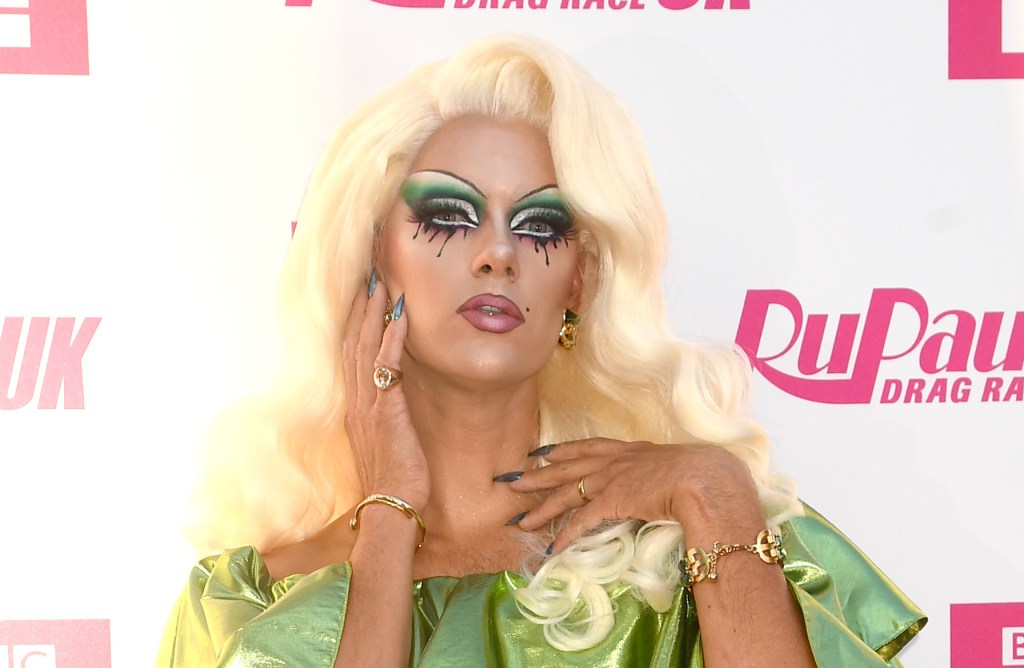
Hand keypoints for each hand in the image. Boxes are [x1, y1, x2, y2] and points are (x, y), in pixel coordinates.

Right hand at [342, 274, 429, 509]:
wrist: (392, 507)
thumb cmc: (395, 480)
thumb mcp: (386, 442)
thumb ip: (385, 417)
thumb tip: (392, 399)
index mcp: (356, 408)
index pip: (352, 356)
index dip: (355, 325)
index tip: (362, 299)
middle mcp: (357, 402)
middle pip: (354, 344)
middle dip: (361, 310)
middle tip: (368, 278)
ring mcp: (368, 405)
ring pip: (367, 349)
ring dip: (374, 315)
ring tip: (381, 286)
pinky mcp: (386, 411)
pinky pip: (387, 366)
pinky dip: (392, 338)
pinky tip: (399, 317)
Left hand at [511, 438, 764, 552]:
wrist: (706, 478)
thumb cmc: (706, 473)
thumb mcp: (683, 466)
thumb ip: (668, 473)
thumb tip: (673, 483)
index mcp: (633, 450)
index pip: (590, 446)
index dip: (565, 449)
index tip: (544, 452)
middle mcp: (616, 461)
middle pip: (567, 467)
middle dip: (539, 475)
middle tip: (513, 480)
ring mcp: (612, 479)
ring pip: (567, 493)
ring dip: (542, 509)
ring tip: (520, 520)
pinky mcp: (612, 501)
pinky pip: (581, 521)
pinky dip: (565, 535)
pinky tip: (552, 547)